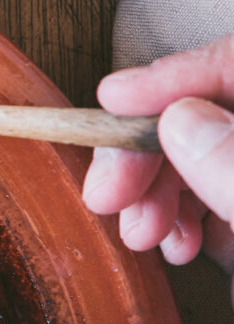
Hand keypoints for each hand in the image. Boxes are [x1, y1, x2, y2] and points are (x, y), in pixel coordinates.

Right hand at [82, 38, 233, 300]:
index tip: (112, 97)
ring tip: (141, 234)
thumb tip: (180, 121)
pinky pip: (215, 209)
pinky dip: (183, 221)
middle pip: (209, 116)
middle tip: (108, 193)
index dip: (173, 77)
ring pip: (205, 162)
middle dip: (151, 150)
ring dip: (158, 191)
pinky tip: (172, 246)